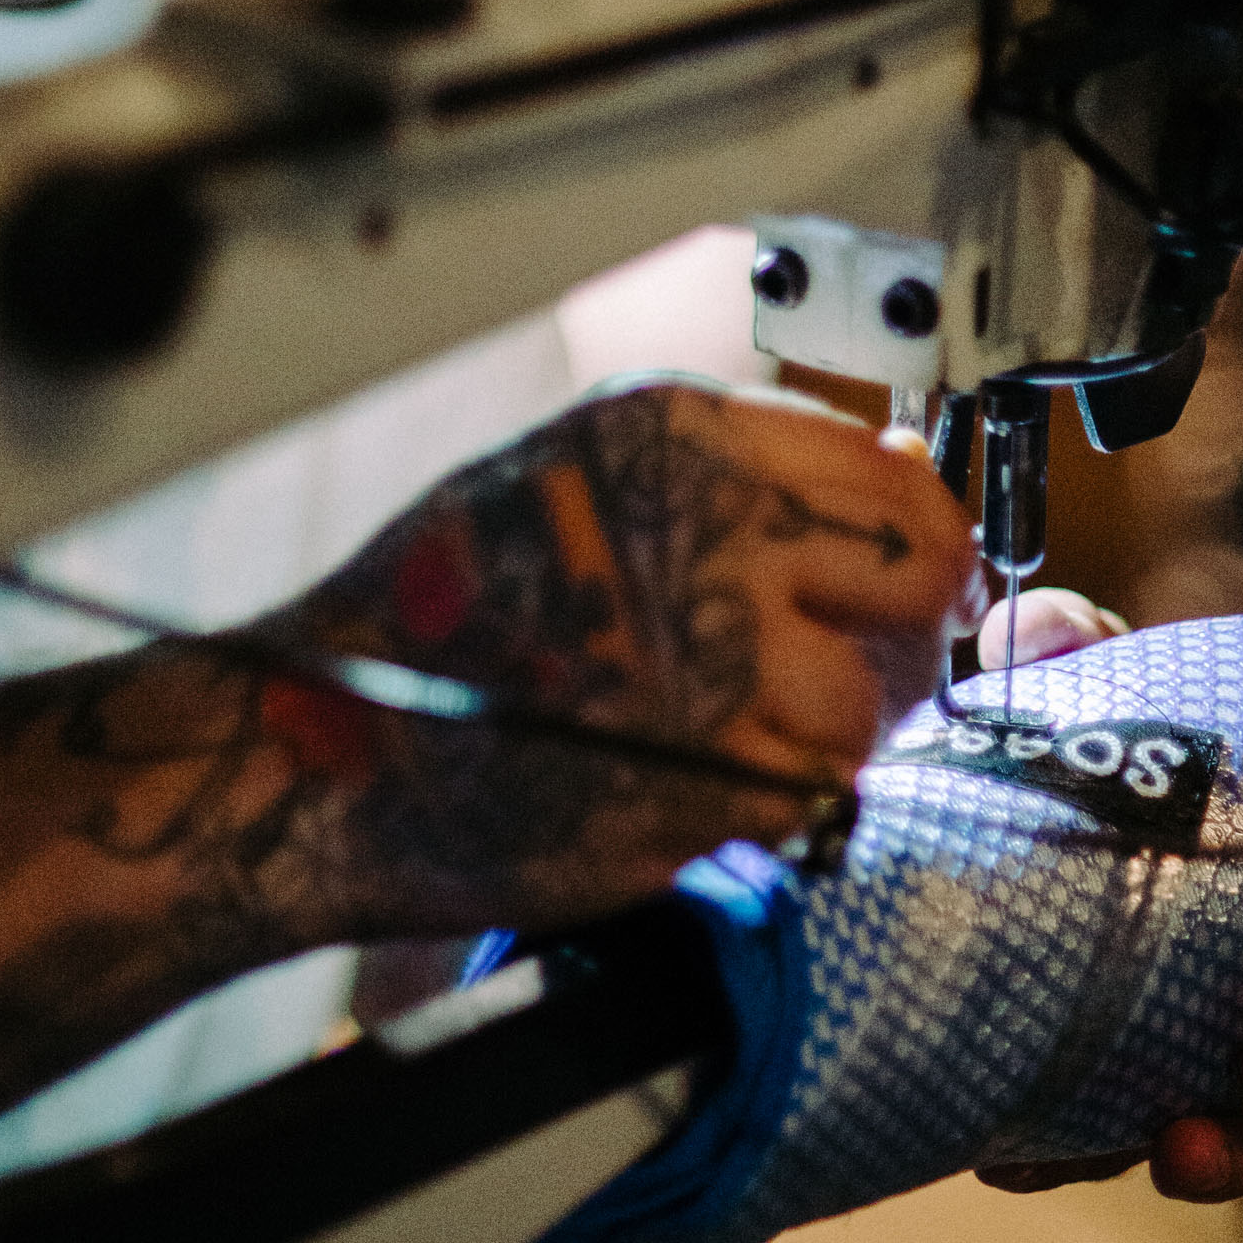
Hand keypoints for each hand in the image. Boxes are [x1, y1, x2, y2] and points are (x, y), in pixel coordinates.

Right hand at [247, 384, 974, 944]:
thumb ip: (717, 481)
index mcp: (678, 435)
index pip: (891, 472)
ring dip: (815, 739)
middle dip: (895, 634)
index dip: (917, 536)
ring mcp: (724, 655)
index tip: (914, 577)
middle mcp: (715, 525)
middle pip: (915, 577)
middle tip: (850, 667)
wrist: (326, 749)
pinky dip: (764, 807)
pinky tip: (681, 785)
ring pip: (864, 706)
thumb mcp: (566, 480)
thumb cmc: (427, 621)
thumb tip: (873, 492)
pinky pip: (809, 797)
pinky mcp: (717, 776)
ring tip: (714, 736)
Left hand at [970, 589, 1242, 1202]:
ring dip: (1237, 1145)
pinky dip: (1075, 1157)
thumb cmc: (1056, 761)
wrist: (942, 836)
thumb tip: (1067, 631)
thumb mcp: (1062, 690)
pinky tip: (1020, 1160)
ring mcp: (1197, 1052)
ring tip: (1185, 1139)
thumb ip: (1068, 646)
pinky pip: (1107, 1151)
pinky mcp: (1100, 1101)